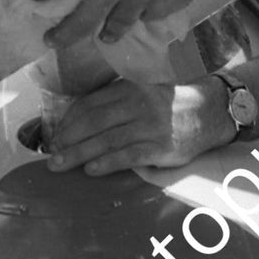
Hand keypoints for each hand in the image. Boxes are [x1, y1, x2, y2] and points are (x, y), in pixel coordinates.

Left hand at [47, 77, 233, 175]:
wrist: (207, 113)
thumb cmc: (167, 106)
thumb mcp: (141, 93)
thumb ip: (115, 103)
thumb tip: (78, 122)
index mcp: (129, 88)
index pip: (91, 103)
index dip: (69, 119)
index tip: (56, 134)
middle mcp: (138, 104)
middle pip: (94, 122)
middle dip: (69, 138)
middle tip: (51, 152)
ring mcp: (150, 125)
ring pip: (107, 140)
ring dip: (80, 153)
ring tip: (61, 163)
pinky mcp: (161, 146)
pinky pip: (129, 156)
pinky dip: (108, 163)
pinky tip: (91, 170)